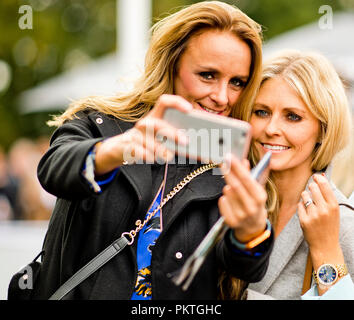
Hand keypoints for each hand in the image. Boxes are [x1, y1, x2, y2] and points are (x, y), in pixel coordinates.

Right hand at [95, 94, 191, 174]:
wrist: (123, 148)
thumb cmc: (149, 141)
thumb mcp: (160, 134)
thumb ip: (174, 135)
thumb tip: (192, 141)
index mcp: (155, 116)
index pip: (164, 102)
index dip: (177, 102)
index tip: (189, 109)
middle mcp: (145, 123)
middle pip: (158, 125)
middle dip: (172, 133)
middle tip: (185, 141)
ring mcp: (136, 135)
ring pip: (152, 143)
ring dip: (162, 151)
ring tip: (168, 156)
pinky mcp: (129, 146)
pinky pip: (143, 153)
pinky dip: (151, 157)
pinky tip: (153, 158)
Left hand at [218, 154, 267, 242]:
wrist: (253, 225)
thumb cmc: (254, 202)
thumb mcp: (256, 189)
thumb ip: (250, 174)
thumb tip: (244, 161)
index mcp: (260, 198)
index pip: (247, 179)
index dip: (237, 167)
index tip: (229, 157)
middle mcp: (251, 207)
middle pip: (235, 185)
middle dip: (228, 172)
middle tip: (222, 162)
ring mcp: (241, 216)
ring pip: (227, 193)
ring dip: (227, 186)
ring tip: (232, 188)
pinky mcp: (231, 221)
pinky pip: (222, 201)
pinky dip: (224, 197)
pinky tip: (230, 200)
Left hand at [298, 174, 344, 293]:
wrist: (325, 246)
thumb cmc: (329, 226)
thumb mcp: (333, 210)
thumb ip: (327, 195)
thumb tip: (322, 177)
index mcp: (334, 206)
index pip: (324, 185)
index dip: (318, 179)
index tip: (315, 177)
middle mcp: (324, 210)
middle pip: (313, 188)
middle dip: (311, 187)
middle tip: (311, 190)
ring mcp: (313, 215)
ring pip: (304, 196)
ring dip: (305, 196)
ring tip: (309, 203)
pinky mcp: (304, 220)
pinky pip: (299, 205)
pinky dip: (301, 207)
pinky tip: (306, 212)